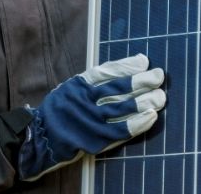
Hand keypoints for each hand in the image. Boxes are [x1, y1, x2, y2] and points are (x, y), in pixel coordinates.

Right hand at [17, 54, 165, 181]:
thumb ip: (94, 81)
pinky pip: (121, 130)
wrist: (39, 139)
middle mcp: (84, 101)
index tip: (144, 61)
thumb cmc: (60, 111)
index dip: (127, 66)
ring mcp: (90, 121)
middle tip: (159, 75)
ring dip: (145, 101)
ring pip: (122, 108)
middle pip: (118, 89)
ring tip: (161, 96)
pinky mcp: (95, 140)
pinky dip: (138, 123)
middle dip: (141, 81)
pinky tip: (152, 116)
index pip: (106, 71)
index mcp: (78, 85)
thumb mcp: (71, 89)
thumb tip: (126, 66)